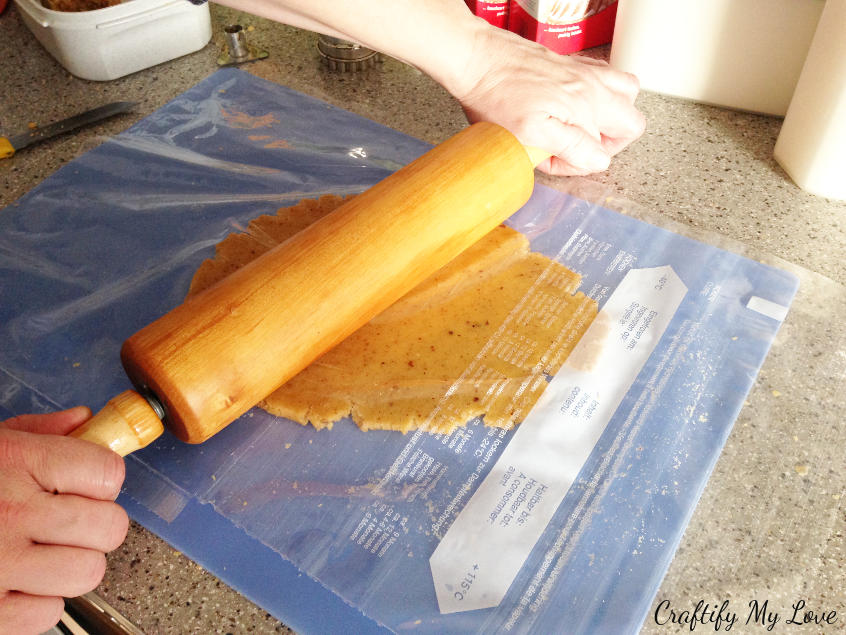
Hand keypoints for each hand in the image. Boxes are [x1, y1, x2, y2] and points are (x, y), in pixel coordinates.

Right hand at [0, 407, 127, 634]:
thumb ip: (38, 433)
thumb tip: (84, 422)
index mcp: (15, 464)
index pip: (107, 474)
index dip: (103, 479)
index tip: (88, 483)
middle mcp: (11, 513)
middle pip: (108, 528)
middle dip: (98, 523)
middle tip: (72, 521)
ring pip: (86, 573)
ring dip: (72, 565)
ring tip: (43, 553)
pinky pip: (48, 613)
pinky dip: (38, 602)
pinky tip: (15, 582)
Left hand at [456, 25, 644, 175]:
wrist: (477, 59)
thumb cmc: (495, 96)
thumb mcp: (530, 134)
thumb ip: (571, 148)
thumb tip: (598, 160)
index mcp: (585, 108)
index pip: (603, 154)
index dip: (578, 165)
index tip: (554, 161)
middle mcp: (592, 88)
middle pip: (629, 123)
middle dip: (609, 143)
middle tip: (577, 149)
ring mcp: (585, 73)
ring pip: (626, 96)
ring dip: (612, 116)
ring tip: (583, 127)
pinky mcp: (574, 64)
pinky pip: (607, 78)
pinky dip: (601, 94)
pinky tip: (574, 104)